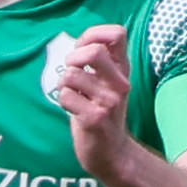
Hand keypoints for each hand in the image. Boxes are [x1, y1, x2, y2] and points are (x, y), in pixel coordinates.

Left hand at [44, 22, 135, 158]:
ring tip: (75, 96)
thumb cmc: (100, 110)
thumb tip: (86, 39)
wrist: (111, 152)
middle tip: (73, 74)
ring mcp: (109, 101)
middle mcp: (120, 83)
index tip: (84, 48)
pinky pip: (66, 96)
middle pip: (94, 51)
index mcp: (122, 69)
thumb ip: (97, 60)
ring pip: (72, 75)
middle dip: (73, 59)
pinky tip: (74, 111)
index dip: (94, 34)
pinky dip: (63, 102)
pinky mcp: (94, 118)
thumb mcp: (106, 81)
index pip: (117, 34)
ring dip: (64, 85)